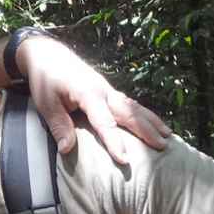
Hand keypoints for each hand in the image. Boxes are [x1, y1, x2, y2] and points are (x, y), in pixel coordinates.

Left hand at [19, 37, 170, 163]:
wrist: (47, 54)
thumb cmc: (45, 79)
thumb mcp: (47, 104)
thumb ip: (59, 126)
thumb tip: (67, 149)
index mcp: (88, 93)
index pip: (104, 122)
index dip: (114, 141)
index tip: (125, 160)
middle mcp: (103, 90)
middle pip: (128, 112)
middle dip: (146, 130)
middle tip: (162, 147)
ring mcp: (108, 89)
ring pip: (133, 106)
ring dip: (151, 121)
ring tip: (168, 137)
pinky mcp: (108, 90)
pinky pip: (129, 103)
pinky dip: (143, 114)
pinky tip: (153, 123)